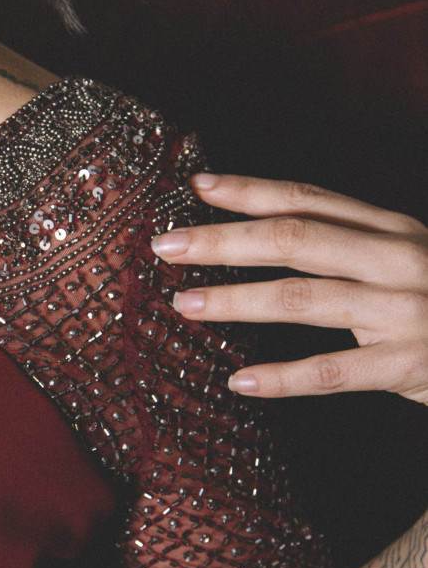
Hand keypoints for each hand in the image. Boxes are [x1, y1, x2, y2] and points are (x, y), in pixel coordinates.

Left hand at [150, 174, 427, 402]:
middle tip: (165, 244)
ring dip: (236, 300)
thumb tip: (268, 234)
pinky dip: (283, 377)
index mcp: (392, 229)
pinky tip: (240, 382)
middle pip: (294, 239)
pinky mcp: (410, 364)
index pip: (309, 199)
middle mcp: (398, 258)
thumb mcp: (405, 260)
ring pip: (304, 299)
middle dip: (223, 240)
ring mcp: (405, 310)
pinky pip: (335, 372)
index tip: (195, 185)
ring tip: (183, 304)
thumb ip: (351, 247)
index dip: (250, 190)